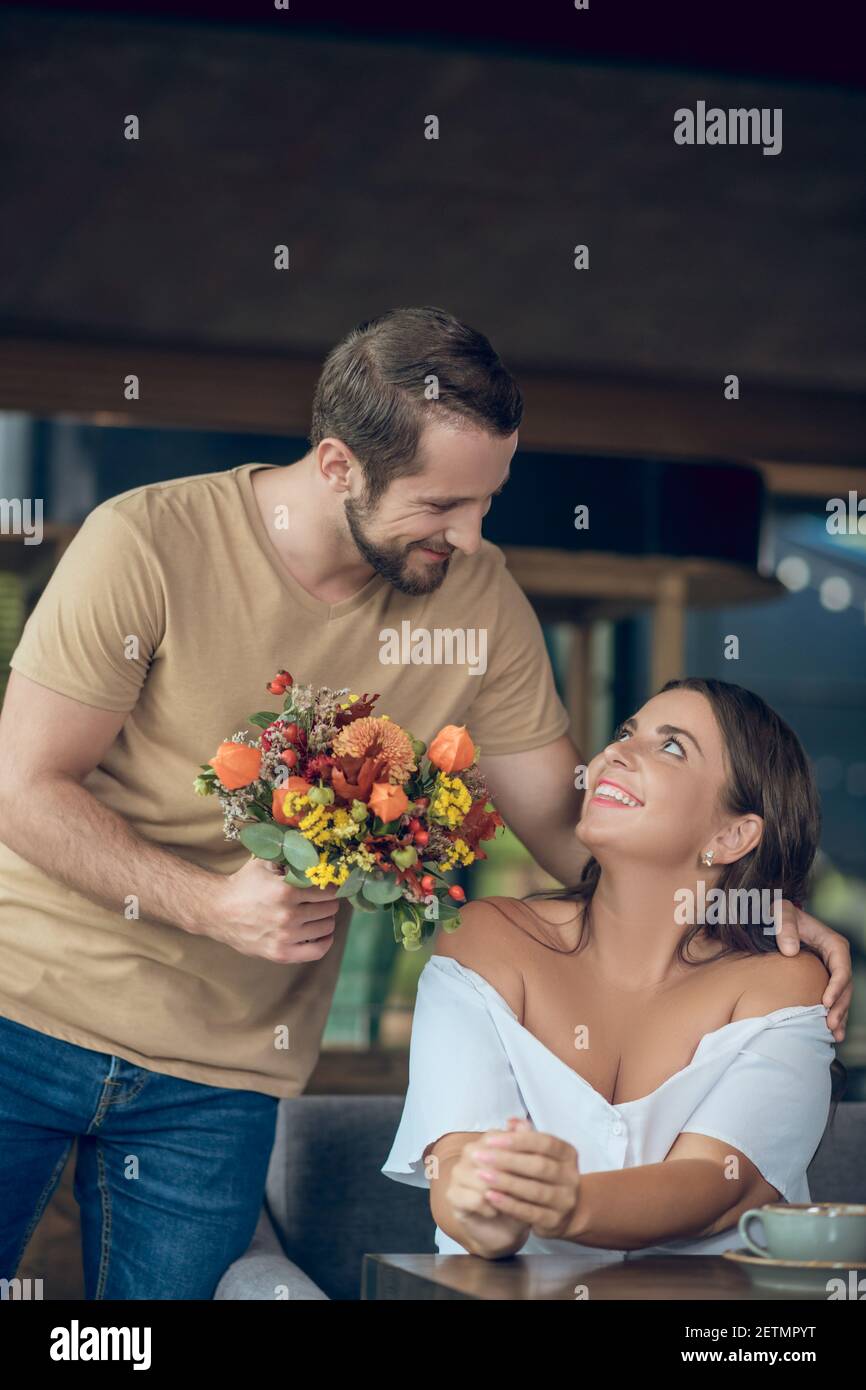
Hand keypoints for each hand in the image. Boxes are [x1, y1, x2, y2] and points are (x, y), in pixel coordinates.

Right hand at [202, 856, 339, 961]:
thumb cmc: (245, 883)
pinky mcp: (280, 954)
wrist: (218, 911)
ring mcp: (284, 937)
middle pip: (330, 909)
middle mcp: (287, 915)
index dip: (331, 886)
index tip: (329, 884)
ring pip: (326, 927)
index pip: (328, 890)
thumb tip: (318, 849)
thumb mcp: (265, 862)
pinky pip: (317, 951)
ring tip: (318, 913)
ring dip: (326, 919)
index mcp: (286, 891)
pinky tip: (323, 932)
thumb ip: (290, 855)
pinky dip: (326, 941)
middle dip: (329, 902)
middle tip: (321, 898)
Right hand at [445, 1119, 532, 1256]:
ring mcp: (458, 1174)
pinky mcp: (453, 1196)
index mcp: (487, 1142)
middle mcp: (469, 1153)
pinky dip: (487, 1206)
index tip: (535, 1165)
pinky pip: (472, 1197)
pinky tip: (495, 1211)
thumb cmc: (520, 1196)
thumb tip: (523, 1122)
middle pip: (485, 1155)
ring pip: (478, 1176)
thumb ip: (528, 1145)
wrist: (507, 1229)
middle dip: (506, 1171)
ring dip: (497, 1191)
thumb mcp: (530, 1172)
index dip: (516, 1152)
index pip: (497, 1138)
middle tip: (523, 1185)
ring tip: (509, 1200)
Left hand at [469, 1121, 580, 1239]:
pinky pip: (529, 1212)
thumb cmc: (544, 1174)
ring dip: (505, 1182)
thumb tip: (511, 1122)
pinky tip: (490, 1196)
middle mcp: (571, 1177)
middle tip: (479, 1156)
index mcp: (568, 1154)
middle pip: (539, 1166)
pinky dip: (508, 1204)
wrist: (562, 1212)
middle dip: (506, 1160)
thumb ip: (525, 1136)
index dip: (517, 1140)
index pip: (544, 1143)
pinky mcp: (554, 1221)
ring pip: (534, 1190)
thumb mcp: (539, 1153)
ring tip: (481, 1175)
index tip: (490, 1139)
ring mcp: (565, 1201)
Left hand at [774, 900, 851, 1040]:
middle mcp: (836, 959)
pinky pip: (832, 999)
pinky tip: (829, 1033)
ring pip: (841, 997)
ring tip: (833, 1035)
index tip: (826, 1002)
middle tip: (829, 1025)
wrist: (776, 919)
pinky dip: (832, 1015)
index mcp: (833, 944)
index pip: (841, 968)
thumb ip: (785, 927)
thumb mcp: (782, 913)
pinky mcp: (823, 980)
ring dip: (839, 1016)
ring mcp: (831, 971)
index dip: (836, 986)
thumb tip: (790, 951)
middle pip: (845, 987)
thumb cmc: (781, 914)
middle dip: (840, 1007)